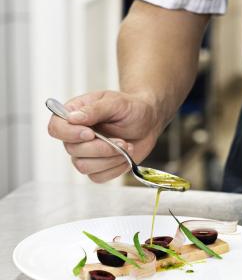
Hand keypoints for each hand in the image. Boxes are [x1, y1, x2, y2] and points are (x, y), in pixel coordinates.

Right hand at [48, 91, 163, 181]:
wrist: (148, 122)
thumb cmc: (130, 108)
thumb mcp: (115, 102)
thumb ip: (94, 109)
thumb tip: (73, 118)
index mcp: (74, 115)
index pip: (56, 128)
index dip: (69, 134)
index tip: (91, 133)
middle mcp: (76, 136)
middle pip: (72, 151)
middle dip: (101, 148)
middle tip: (122, 141)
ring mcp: (86, 154)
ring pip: (84, 167)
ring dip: (110, 159)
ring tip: (127, 147)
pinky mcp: (99, 168)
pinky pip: (98, 177)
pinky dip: (115, 169)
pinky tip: (126, 157)